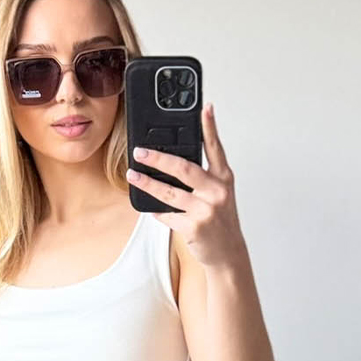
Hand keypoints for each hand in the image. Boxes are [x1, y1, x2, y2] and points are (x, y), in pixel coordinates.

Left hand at [126, 103, 245, 268]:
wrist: (228, 253)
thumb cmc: (221, 221)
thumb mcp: (220, 194)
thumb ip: (205, 177)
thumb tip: (173, 161)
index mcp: (224, 178)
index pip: (215, 147)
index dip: (210, 126)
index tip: (204, 107)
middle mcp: (217, 191)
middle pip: (184, 168)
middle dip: (159, 158)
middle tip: (141, 151)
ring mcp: (206, 210)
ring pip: (169, 193)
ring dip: (147, 183)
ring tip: (133, 175)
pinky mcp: (194, 227)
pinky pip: (167, 215)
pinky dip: (155, 210)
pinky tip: (147, 205)